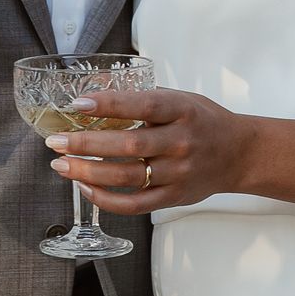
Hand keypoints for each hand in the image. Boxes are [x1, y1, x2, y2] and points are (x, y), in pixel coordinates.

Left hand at [49, 86, 251, 212]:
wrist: (239, 154)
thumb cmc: (203, 121)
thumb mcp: (180, 98)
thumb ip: (140, 97)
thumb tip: (91, 90)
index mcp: (182, 111)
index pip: (142, 105)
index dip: (109, 105)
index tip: (78, 104)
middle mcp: (180, 143)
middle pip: (127, 145)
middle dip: (85, 144)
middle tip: (55, 142)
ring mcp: (178, 173)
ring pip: (126, 177)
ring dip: (87, 172)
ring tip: (61, 165)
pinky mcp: (173, 197)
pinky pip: (134, 204)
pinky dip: (105, 199)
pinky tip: (84, 188)